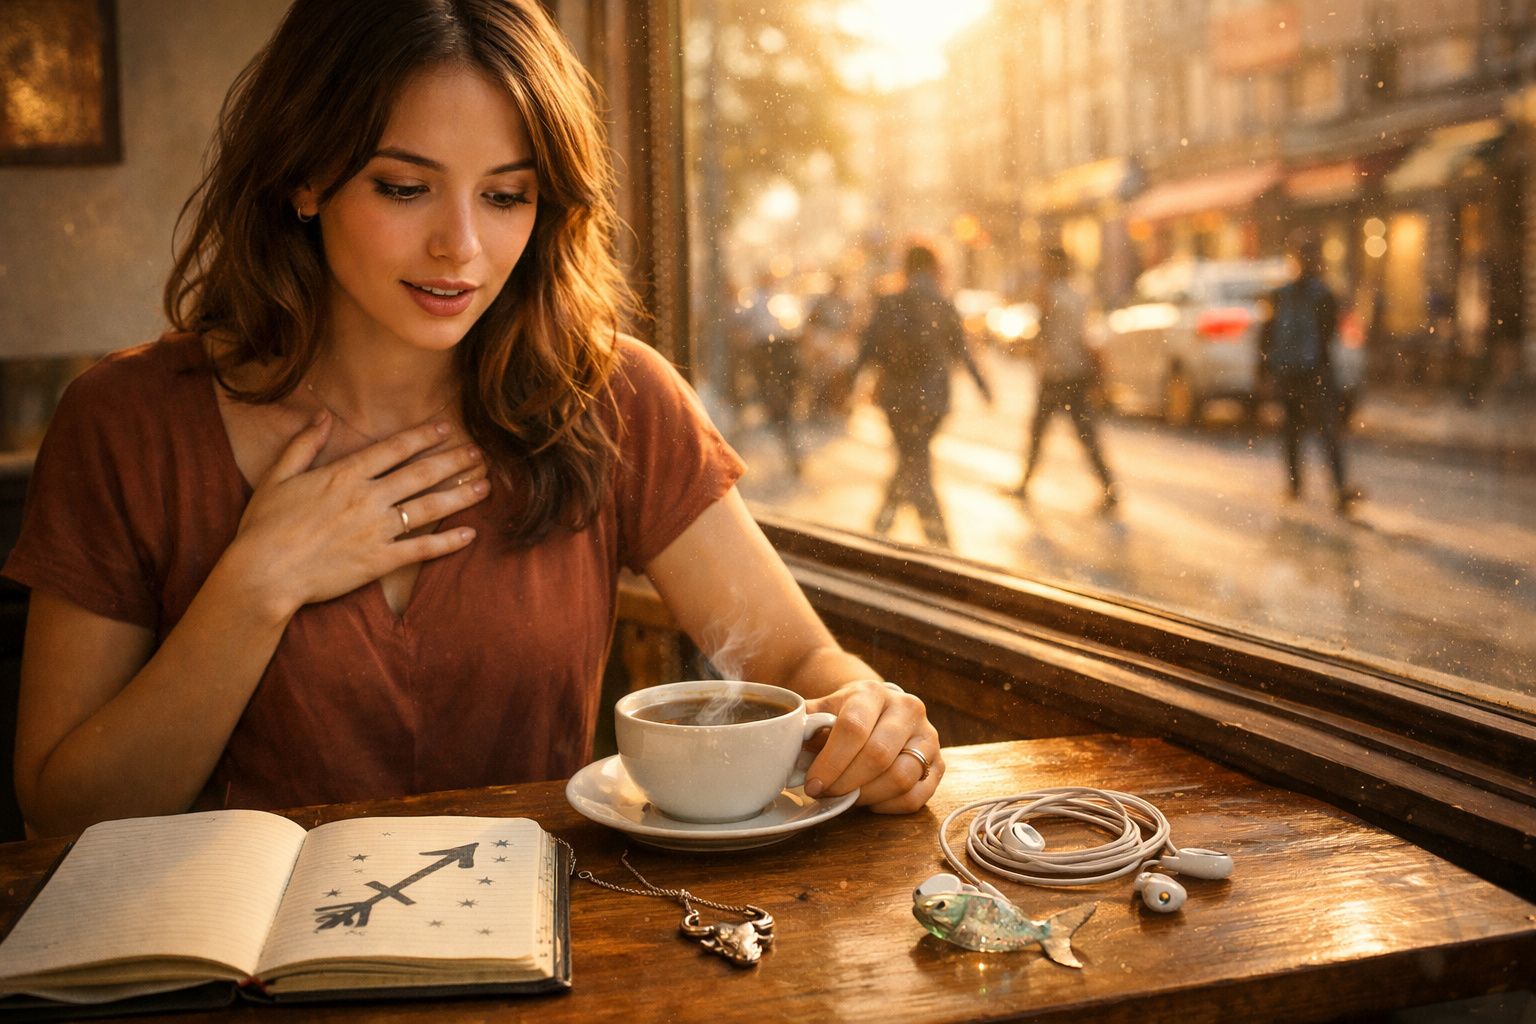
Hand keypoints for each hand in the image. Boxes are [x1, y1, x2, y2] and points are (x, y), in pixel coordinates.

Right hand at [225, 412, 489, 617]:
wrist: (263, 573)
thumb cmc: (264, 525)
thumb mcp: (278, 476)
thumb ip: (303, 444)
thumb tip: (320, 415)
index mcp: (344, 474)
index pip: (394, 448)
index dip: (423, 436)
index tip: (447, 428)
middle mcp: (367, 498)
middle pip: (421, 473)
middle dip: (454, 461)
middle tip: (479, 452)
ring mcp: (376, 530)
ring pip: (428, 507)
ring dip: (460, 495)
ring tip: (486, 485)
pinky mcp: (379, 561)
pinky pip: (421, 549)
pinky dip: (448, 542)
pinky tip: (471, 535)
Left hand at [802, 680, 941, 812]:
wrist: (882, 708)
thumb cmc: (847, 714)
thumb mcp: (824, 708)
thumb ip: (804, 722)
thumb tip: (781, 738)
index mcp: (874, 693)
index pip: (853, 728)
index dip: (830, 761)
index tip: (812, 784)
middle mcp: (908, 709)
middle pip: (878, 755)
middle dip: (846, 782)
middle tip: (826, 795)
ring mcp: (928, 736)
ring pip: (901, 777)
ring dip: (867, 796)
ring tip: (847, 799)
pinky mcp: (939, 763)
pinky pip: (917, 795)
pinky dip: (890, 806)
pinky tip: (870, 802)